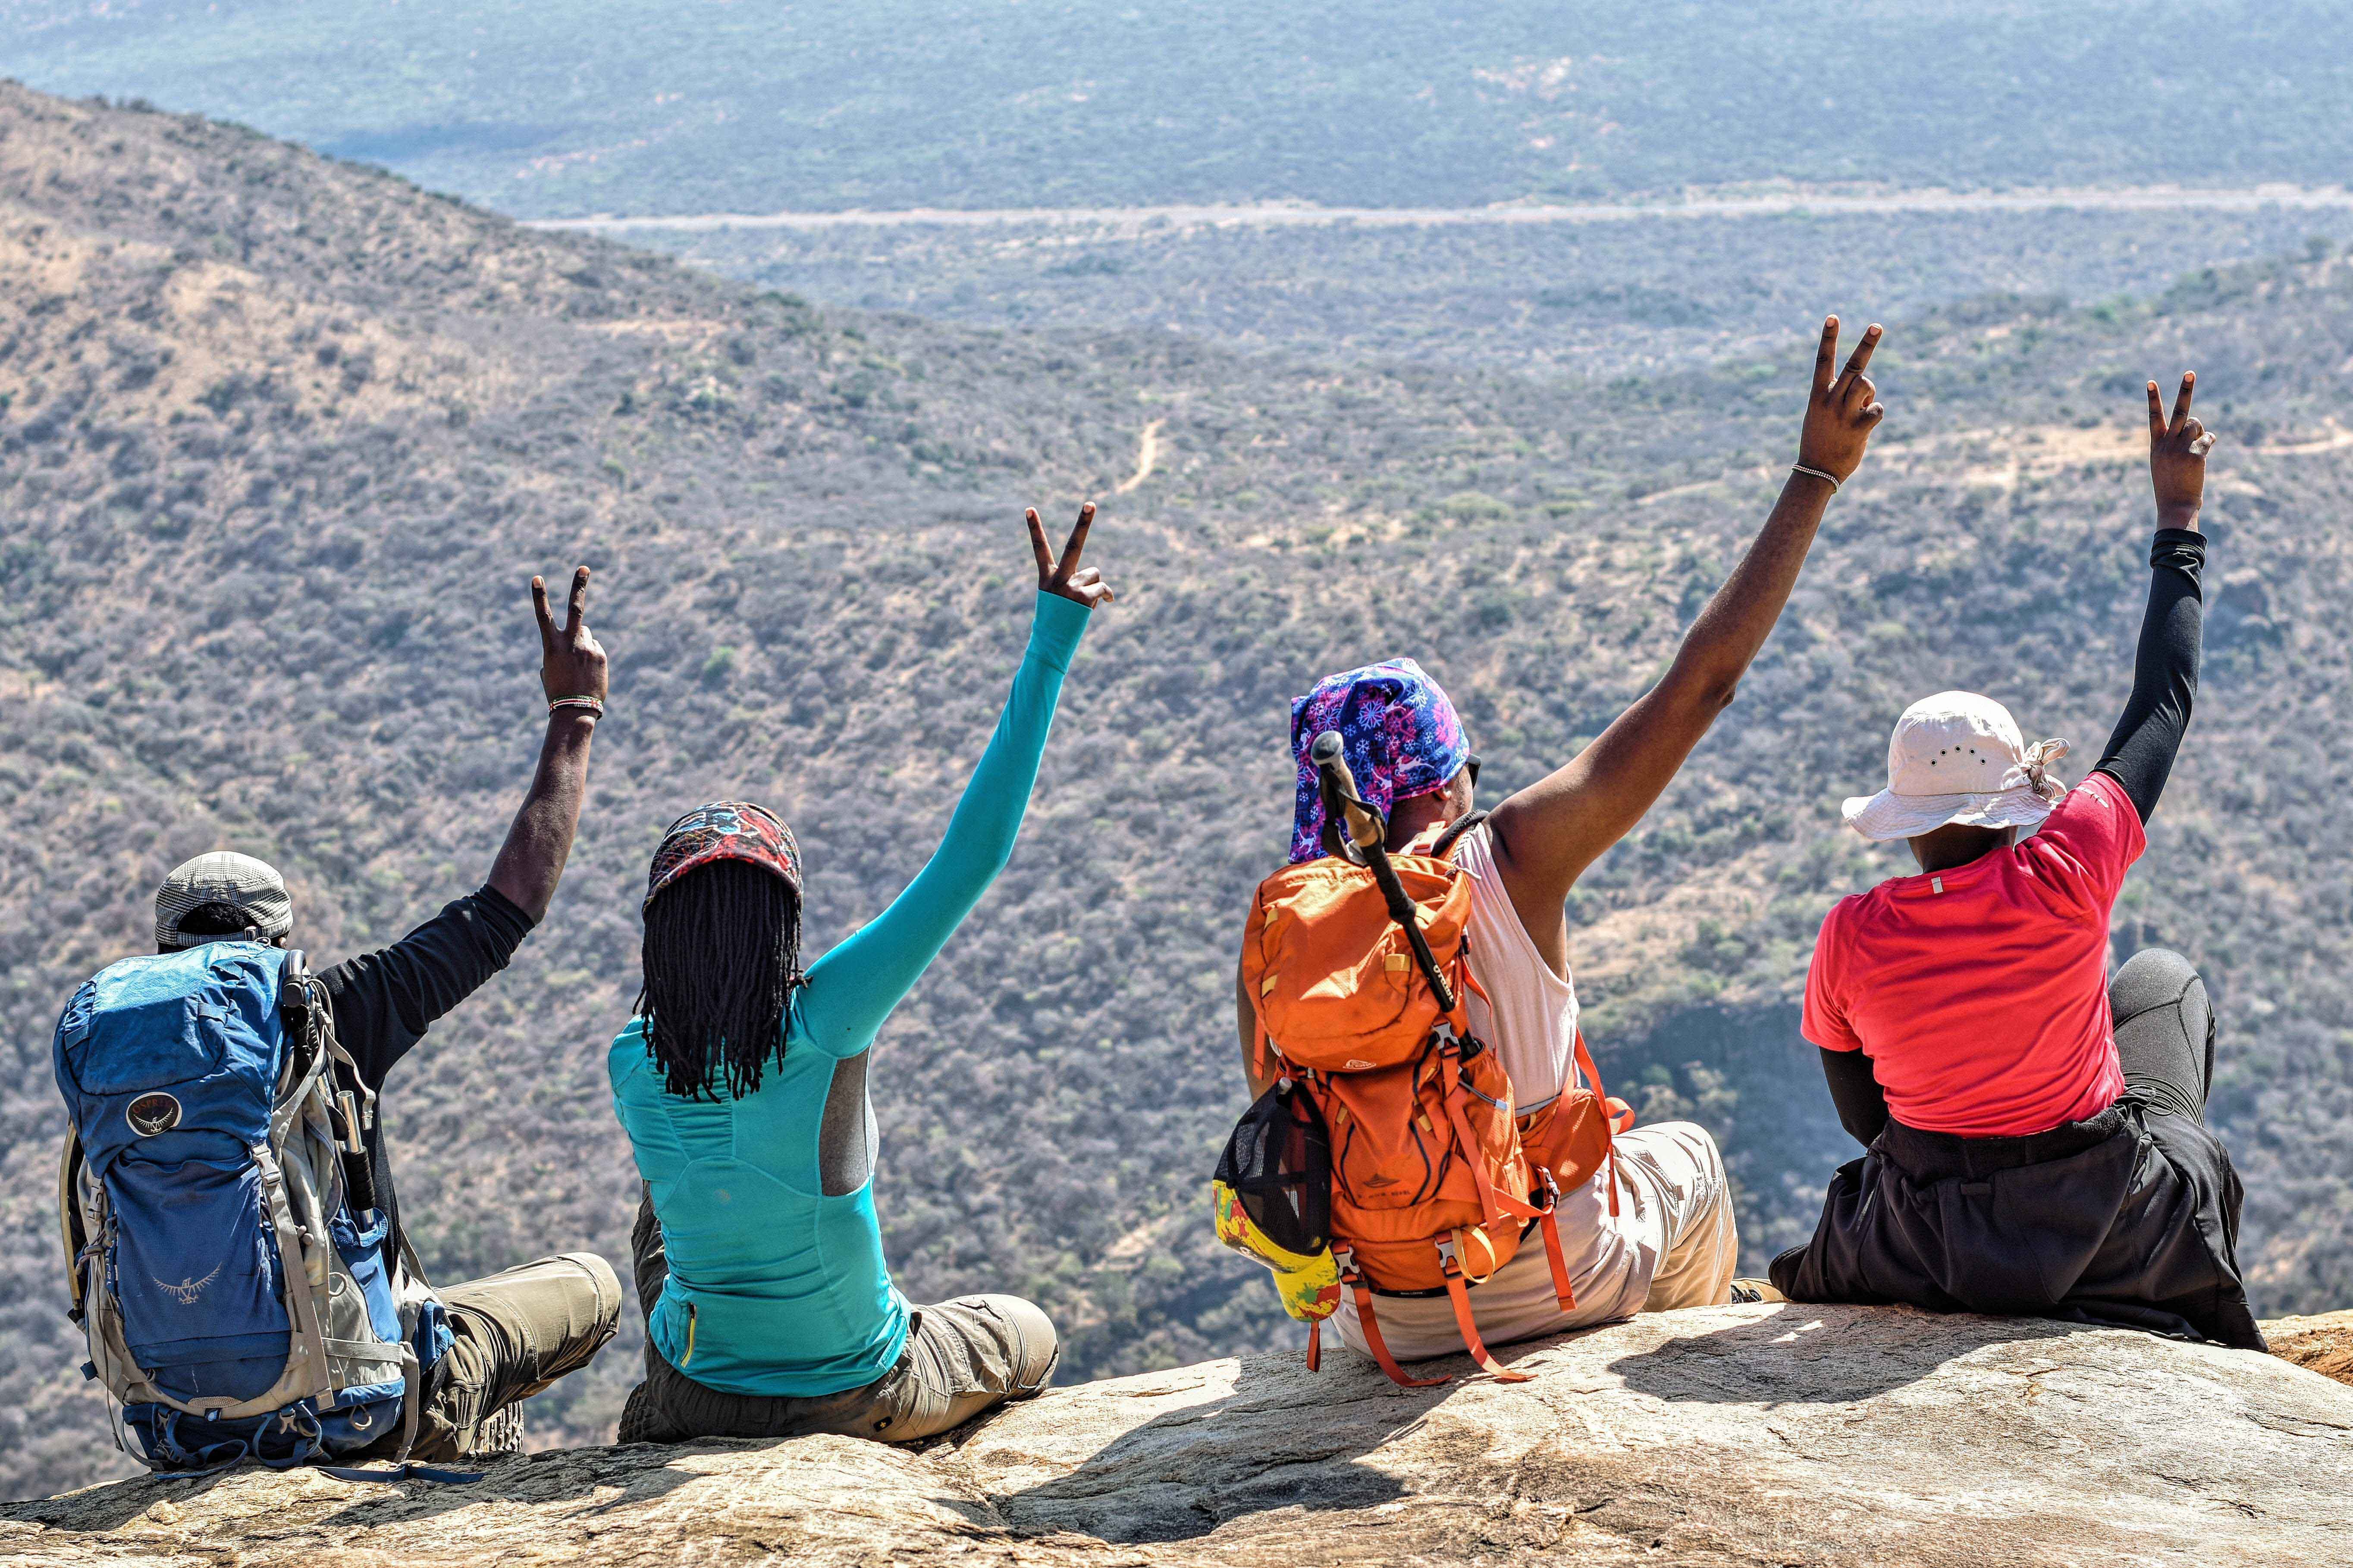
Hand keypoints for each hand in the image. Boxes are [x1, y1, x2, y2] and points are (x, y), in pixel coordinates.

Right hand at [532, 566, 608, 705]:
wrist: (575, 710)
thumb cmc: (557, 690)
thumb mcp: (550, 668)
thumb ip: (560, 648)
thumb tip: (576, 641)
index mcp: (551, 646)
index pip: (543, 616)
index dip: (539, 596)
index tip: (536, 577)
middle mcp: (570, 643)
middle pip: (576, 608)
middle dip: (578, 585)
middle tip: (584, 567)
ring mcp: (587, 647)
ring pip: (586, 634)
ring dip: (581, 644)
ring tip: (578, 666)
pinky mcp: (600, 655)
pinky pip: (594, 648)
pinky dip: (590, 656)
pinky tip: (587, 672)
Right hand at [1027, 502, 1114, 608]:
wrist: (1052, 643)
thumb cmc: (1057, 618)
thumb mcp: (1060, 596)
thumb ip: (1075, 581)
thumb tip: (1101, 584)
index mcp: (1046, 576)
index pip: (1039, 548)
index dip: (1035, 528)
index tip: (1029, 508)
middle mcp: (1057, 578)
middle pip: (1074, 545)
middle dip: (1083, 522)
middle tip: (1091, 503)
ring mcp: (1070, 587)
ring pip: (1095, 574)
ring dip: (1094, 588)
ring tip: (1081, 603)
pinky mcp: (1083, 597)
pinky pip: (1103, 589)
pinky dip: (1106, 596)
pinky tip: (1099, 606)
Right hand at [1796, 316, 1885, 483]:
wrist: (1816, 471)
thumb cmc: (1820, 438)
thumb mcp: (1821, 412)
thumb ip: (1838, 394)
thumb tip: (1864, 383)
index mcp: (1817, 395)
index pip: (1823, 361)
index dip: (1828, 338)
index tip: (1832, 318)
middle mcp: (1830, 401)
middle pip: (1854, 367)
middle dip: (1866, 344)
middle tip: (1877, 325)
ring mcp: (1843, 415)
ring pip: (1866, 385)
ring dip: (1868, 392)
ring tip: (1860, 405)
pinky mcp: (1858, 429)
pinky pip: (1876, 410)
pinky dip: (1875, 412)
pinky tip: (1865, 423)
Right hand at [2146, 373, 2214, 530]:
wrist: (2175, 505)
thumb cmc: (2169, 485)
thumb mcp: (2163, 462)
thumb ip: (2173, 443)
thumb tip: (2196, 427)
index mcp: (2156, 444)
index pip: (2153, 416)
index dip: (2152, 398)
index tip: (2150, 381)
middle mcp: (2167, 443)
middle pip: (2178, 411)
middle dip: (2185, 390)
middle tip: (2190, 373)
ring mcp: (2181, 448)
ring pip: (2196, 424)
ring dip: (2199, 430)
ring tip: (2194, 444)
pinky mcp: (2196, 454)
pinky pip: (2208, 437)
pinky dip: (2208, 441)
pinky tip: (2204, 452)